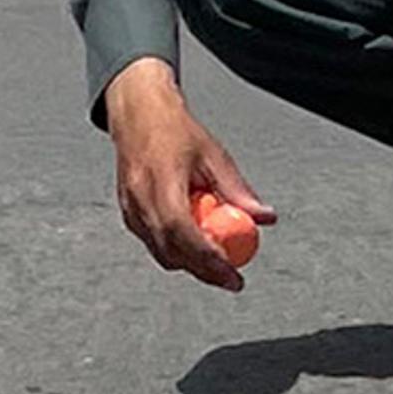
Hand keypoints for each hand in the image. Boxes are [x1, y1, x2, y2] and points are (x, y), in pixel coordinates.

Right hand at [103, 59, 276, 291]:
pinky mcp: (128, 214)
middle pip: (171, 252)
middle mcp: (140, 200)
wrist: (138, 115)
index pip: (183, 232)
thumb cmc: (174, 130)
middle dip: (203, 271)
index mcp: (161, 182)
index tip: (232, 274)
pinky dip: (176, 249)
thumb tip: (264, 217)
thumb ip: (237, 190)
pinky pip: (154, 243)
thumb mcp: (213, 155)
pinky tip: (195, 240)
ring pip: (161, 253)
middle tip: (231, 278)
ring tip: (217, 257)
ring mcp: (131, 210)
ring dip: (190, 262)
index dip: (208, 258)